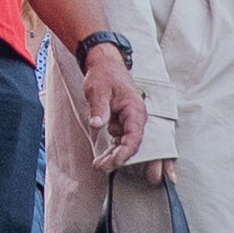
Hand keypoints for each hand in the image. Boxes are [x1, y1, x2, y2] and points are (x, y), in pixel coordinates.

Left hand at [75, 50, 151, 169]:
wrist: (105, 65)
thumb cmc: (103, 76)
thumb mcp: (98, 90)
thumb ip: (99, 108)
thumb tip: (96, 125)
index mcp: (134, 109)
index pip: (134, 136)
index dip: (125, 152)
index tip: (113, 162)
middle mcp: (137, 117)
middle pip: (132, 144)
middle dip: (119, 158)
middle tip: (101, 167)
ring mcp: (131, 121)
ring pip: (126, 144)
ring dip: (114, 156)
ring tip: (98, 165)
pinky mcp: (124, 123)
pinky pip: (121, 140)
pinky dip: (113, 150)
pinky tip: (102, 158)